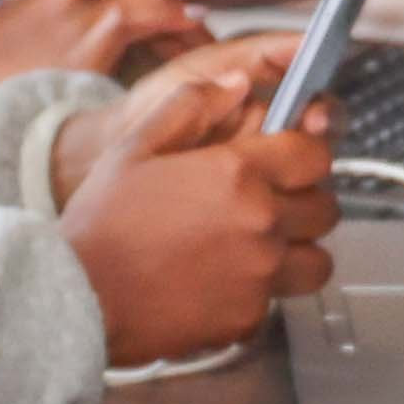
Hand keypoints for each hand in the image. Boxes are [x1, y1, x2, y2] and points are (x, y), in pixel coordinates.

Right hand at [56, 45, 341, 363]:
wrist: (79, 297)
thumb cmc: (101, 224)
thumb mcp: (135, 146)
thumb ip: (191, 106)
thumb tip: (234, 85)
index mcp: (238, 174)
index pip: (315, 155)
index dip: (304, 153)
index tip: (288, 159)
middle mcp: (260, 224)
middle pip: (324, 209)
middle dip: (303, 202)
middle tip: (269, 204)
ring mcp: (259, 275)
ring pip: (316, 262)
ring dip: (298, 252)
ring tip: (262, 248)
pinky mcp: (248, 318)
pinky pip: (277, 300)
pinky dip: (260, 293)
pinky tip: (224, 282)